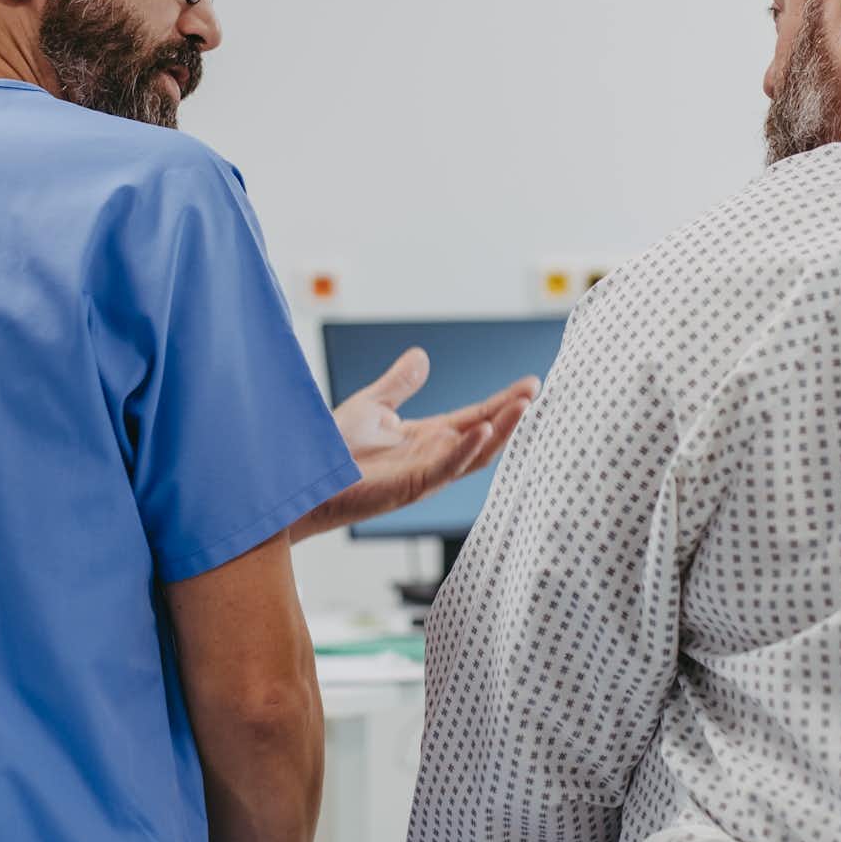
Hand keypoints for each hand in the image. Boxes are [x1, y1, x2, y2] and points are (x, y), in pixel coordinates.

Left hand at [294, 348, 536, 541]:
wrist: (303, 477)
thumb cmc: (332, 449)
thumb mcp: (372, 405)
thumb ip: (400, 384)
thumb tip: (422, 355)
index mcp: (427, 438)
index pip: (475, 417)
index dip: (503, 402)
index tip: (531, 385)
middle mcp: (433, 457)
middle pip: (484, 435)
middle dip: (511, 415)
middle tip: (537, 393)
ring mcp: (425, 473)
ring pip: (474, 455)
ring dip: (500, 432)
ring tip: (524, 407)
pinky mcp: (409, 486)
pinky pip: (444, 468)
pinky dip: (465, 451)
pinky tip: (482, 431)